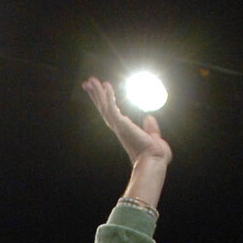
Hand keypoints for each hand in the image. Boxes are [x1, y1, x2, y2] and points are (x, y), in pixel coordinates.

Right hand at [82, 78, 170, 208]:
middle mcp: (119, 127)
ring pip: (104, 106)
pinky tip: (106, 85)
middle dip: (95, 95)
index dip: (105, 102)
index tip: (101, 92)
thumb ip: (151, 128)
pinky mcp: (121, 124)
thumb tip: (149, 117)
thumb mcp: (154, 137)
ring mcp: (118, 126)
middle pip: (103, 108)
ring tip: (90, 80)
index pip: (111, 113)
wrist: (154, 161)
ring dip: (97, 92)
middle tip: (87, 83)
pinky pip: (112, 107)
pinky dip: (109, 96)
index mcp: (125, 130)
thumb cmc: (155, 155)